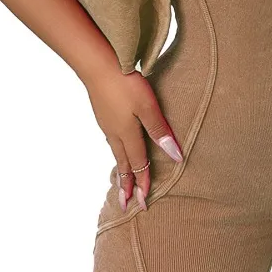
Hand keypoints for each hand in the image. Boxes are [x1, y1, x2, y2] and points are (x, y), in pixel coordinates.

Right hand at [87, 70, 183, 211]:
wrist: (96, 66)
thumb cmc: (126, 84)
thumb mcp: (148, 107)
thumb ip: (160, 131)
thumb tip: (176, 156)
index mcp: (127, 135)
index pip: (139, 164)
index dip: (143, 182)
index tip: (143, 203)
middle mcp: (114, 134)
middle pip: (123, 164)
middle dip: (126, 186)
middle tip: (125, 204)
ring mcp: (106, 124)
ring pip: (115, 153)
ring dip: (121, 171)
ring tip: (122, 182)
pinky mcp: (103, 114)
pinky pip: (111, 142)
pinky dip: (116, 154)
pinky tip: (117, 148)